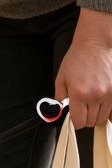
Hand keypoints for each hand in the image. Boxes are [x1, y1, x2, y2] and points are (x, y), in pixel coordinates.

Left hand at [56, 8, 111, 128]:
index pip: (79, 121)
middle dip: (85, 119)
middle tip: (82, 110)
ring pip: (103, 117)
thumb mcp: (61, 78)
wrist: (96, 44)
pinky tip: (101, 103)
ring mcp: (109, 93)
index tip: (74, 119)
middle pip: (92, 121)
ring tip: (91, 105)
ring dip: (96, 115)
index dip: (75, 123)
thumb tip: (59, 111)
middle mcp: (96, 96)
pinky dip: (107, 110)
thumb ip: (59, 97)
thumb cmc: (78, 58)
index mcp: (79, 94)